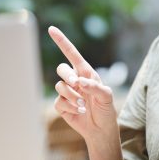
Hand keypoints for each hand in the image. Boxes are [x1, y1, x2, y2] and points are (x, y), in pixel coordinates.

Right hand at [48, 26, 118, 142]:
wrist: (101, 130)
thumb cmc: (106, 111)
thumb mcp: (107, 97)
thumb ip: (95, 87)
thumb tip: (80, 81)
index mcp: (86, 73)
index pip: (72, 53)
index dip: (61, 41)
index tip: (51, 29)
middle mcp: (75, 80)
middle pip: (62, 69)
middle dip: (68, 76)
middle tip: (78, 85)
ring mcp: (67, 92)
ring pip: (60, 86)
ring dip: (72, 96)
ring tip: (84, 106)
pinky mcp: (62, 105)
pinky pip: (59, 102)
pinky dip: (70, 107)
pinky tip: (80, 112)